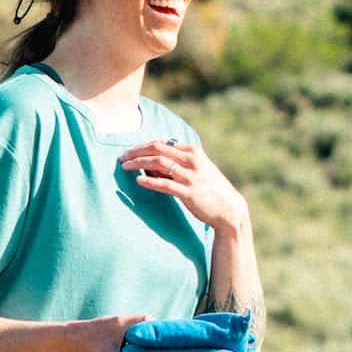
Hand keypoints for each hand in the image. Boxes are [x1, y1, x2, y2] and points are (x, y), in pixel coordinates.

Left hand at [119, 138, 249, 237]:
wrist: (229, 209)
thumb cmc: (210, 190)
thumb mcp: (196, 171)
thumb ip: (175, 165)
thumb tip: (148, 165)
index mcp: (192, 151)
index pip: (161, 143)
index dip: (142, 146)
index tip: (129, 152)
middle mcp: (191, 160)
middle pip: (157, 149)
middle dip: (136, 151)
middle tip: (121, 157)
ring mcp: (190, 176)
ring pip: (158, 163)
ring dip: (138, 163)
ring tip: (125, 167)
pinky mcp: (189, 192)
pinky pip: (165, 184)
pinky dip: (150, 181)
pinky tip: (139, 181)